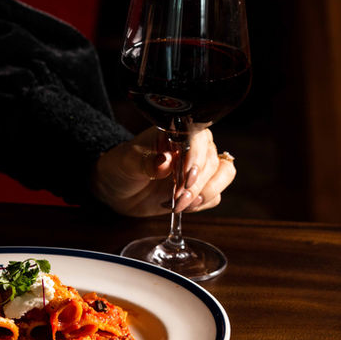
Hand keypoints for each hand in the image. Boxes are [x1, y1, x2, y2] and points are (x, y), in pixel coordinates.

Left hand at [91, 126, 235, 216]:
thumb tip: (164, 161)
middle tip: (177, 198)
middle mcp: (194, 147)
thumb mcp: (127, 161)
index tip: (185, 178)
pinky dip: (202, 203)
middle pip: (213, 161)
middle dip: (197, 183)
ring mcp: (199, 168)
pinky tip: (183, 207)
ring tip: (181, 204)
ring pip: (223, 176)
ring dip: (205, 193)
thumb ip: (146, 162)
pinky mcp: (200, 188)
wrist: (118, 188)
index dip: (195, 159)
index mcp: (177, 132)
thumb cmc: (122, 166)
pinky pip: (215, 195)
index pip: (198, 139)